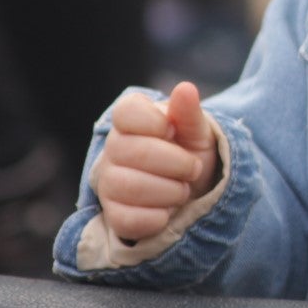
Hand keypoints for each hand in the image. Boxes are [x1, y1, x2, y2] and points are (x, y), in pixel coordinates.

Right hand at [95, 81, 218, 241]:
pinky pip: (127, 219)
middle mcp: (113, 148)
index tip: (173, 132)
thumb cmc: (191, 152)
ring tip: (182, 189)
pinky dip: (157, 218)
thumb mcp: (198, 131)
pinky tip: (168, 211)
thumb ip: (189, 113)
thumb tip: (185, 89)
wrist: (193, 191)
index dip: (155, 123)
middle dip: (176, 163)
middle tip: (193, 168)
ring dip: (170, 191)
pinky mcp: (112, 214)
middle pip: (132, 151)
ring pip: (129, 187)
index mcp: (131, 119)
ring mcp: (108, 182)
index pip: (127, 112)